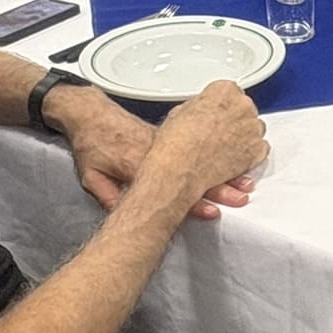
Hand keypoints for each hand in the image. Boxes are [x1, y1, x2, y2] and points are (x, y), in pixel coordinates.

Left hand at [49, 85, 251, 218]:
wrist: (89, 113)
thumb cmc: (91, 145)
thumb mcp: (92, 176)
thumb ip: (108, 196)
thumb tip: (124, 219)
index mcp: (139, 164)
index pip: (172, 188)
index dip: (193, 202)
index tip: (211, 210)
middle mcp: (157, 151)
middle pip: (193, 170)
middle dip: (219, 184)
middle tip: (239, 195)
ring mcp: (164, 140)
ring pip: (198, 155)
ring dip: (222, 166)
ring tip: (243, 177)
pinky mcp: (164, 133)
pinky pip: (191, 142)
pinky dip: (209, 150)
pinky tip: (228, 156)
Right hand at [150, 81, 269, 216]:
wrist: (179, 166)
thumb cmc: (177, 141)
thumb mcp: (182, 111)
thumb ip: (201, 106)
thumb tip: (203, 110)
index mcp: (224, 90)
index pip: (231, 92)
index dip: (223, 105)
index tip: (218, 113)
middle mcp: (243, 106)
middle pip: (245, 109)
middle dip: (234, 119)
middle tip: (219, 132)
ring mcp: (253, 128)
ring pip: (255, 128)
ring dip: (244, 135)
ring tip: (224, 147)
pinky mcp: (257, 150)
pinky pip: (260, 148)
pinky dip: (250, 153)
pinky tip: (234, 157)